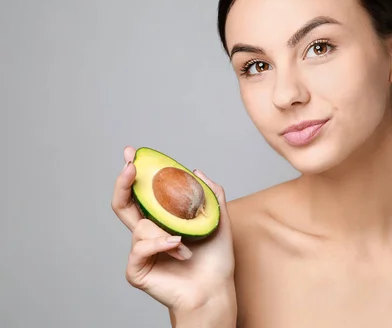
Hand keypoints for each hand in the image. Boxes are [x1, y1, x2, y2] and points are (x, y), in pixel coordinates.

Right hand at [111, 146, 235, 311]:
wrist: (215, 288)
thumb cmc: (215, 259)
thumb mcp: (218, 219)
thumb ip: (210, 194)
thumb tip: (196, 170)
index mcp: (163, 221)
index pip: (143, 194)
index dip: (136, 174)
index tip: (133, 153)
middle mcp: (148, 234)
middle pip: (123, 204)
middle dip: (123, 182)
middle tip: (130, 165)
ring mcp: (141, 251)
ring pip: (140, 226)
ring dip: (164, 230)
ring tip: (185, 241)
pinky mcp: (137, 269)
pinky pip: (139, 248)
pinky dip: (159, 245)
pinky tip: (177, 248)